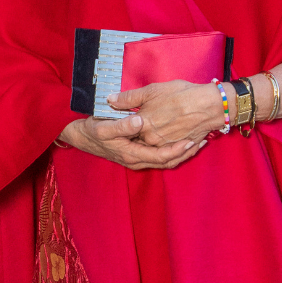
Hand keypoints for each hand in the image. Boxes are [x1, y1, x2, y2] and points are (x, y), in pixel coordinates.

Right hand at [58, 113, 203, 170]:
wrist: (79, 136)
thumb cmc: (91, 129)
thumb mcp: (103, 126)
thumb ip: (122, 124)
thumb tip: (139, 121)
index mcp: (131, 153)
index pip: (161, 156)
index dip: (178, 150)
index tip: (191, 140)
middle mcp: (136, 160)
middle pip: (167, 161)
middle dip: (185, 152)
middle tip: (202, 140)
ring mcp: (136, 159)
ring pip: (164, 160)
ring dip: (181, 152)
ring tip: (197, 141)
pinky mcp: (136, 153)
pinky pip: (158, 156)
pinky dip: (171, 150)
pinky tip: (179, 140)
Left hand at [107, 79, 225, 146]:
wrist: (210, 105)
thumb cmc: (181, 95)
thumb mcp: (151, 90)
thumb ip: (128, 98)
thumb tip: (110, 100)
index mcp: (143, 125)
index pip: (124, 131)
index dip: (121, 126)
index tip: (117, 121)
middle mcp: (152, 140)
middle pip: (137, 141)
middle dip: (134, 136)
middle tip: (134, 128)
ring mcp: (166, 146)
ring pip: (151, 149)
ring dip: (148, 144)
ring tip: (149, 133)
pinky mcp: (178, 149)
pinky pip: (167, 155)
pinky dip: (164, 149)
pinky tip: (164, 139)